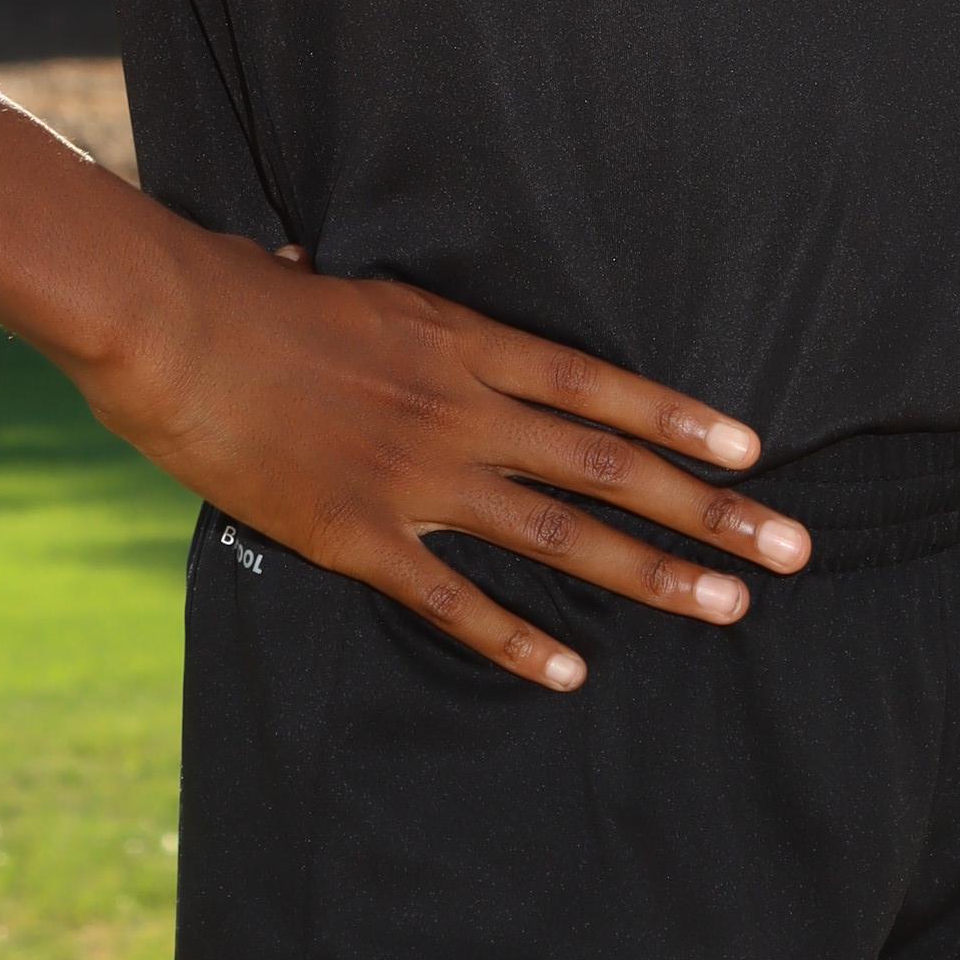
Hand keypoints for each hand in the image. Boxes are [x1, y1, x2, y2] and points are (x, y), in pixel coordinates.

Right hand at [82, 225, 809, 689]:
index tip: (754, 453)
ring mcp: (413, 475)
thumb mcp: (358, 287)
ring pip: (557, 535)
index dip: (681, 421)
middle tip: (790, 548)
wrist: (169, 325)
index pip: (599, 386)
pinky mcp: (356, 534)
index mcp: (461, 342)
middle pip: (607, 465)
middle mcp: (458, 409)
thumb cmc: (249, 293)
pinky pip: (450, 599)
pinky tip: (571, 672)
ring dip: (649, 574)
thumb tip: (431, 315)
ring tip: (726, 605)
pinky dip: (514, 640)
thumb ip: (411, 322)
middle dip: (708, 510)